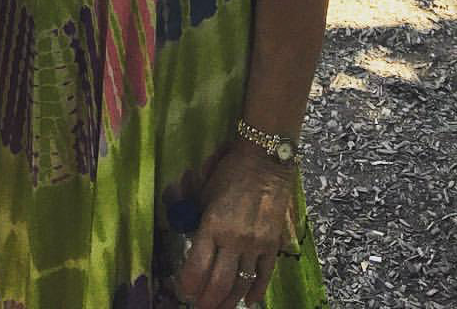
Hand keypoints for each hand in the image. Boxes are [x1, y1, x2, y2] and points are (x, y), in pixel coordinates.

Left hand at [175, 141, 295, 307]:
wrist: (265, 162)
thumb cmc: (229, 172)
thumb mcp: (204, 191)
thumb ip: (198, 216)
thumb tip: (190, 236)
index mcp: (212, 225)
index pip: (197, 265)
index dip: (189, 283)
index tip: (183, 291)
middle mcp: (233, 240)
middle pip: (219, 282)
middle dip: (207, 300)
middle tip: (199, 308)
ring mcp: (255, 245)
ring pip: (241, 283)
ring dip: (230, 301)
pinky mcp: (273, 245)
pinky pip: (264, 275)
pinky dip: (257, 291)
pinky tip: (250, 301)